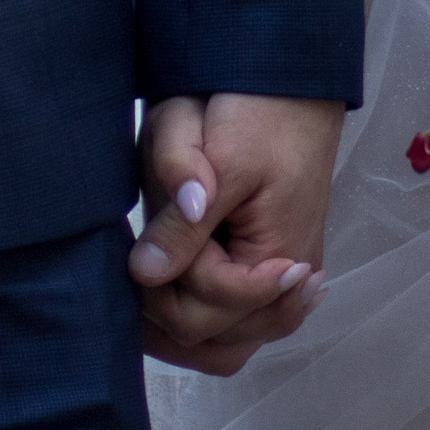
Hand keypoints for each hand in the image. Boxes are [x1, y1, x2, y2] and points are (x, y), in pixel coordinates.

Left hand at [129, 92, 343, 375]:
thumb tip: (145, 271)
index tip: (150, 232)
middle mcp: (284, 290)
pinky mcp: (261, 276)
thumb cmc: (261, 112)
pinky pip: (227, 329)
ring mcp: (274, 288)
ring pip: (217, 347)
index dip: (172, 270)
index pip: (208, 302)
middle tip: (142, 251)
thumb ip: (184, 218)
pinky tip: (165, 289)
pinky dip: (192, 320)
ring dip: (174, 324)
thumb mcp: (222, 156)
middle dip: (165, 297)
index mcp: (281, 262)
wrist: (288, 82)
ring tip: (146, 281)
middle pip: (208, 338)